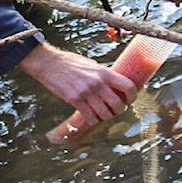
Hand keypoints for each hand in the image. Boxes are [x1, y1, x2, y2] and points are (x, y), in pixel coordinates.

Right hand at [18, 43, 136, 124]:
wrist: (49, 63)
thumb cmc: (70, 62)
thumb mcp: (91, 64)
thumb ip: (102, 74)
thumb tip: (114, 84)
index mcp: (104, 72)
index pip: (128, 86)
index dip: (132, 96)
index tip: (129, 100)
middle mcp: (97, 83)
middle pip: (118, 105)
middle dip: (118, 110)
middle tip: (114, 109)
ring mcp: (86, 93)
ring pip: (105, 114)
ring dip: (106, 117)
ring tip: (102, 113)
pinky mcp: (75, 100)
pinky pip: (91, 117)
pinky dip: (93, 120)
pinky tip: (91, 116)